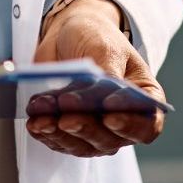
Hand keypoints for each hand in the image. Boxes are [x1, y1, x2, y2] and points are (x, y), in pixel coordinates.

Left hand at [27, 0, 165, 157]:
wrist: (69, 36)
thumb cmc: (97, 38)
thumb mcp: (107, 48)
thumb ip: (108, 74)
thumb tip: (101, 97)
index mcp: (145, 98)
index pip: (148, 124)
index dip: (130, 124)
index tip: (109, 114)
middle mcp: (124, 120)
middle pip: (111, 140)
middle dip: (86, 128)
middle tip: (66, 117)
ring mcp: (96, 130)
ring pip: (83, 146)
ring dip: (61, 134)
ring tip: (42, 119)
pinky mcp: (70, 132)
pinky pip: (60, 142)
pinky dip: (46, 133)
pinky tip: (35, 122)